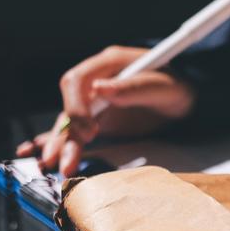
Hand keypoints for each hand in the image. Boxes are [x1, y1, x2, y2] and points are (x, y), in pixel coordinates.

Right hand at [16, 46, 196, 176]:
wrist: (183, 101)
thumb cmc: (176, 88)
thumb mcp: (163, 87)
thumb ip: (134, 87)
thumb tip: (101, 89)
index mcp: (108, 64)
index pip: (78, 80)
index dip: (77, 106)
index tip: (89, 130)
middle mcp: (96, 82)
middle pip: (69, 104)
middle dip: (63, 131)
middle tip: (63, 157)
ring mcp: (94, 102)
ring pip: (70, 123)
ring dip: (61, 144)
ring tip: (56, 166)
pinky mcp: (97, 121)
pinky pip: (74, 131)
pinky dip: (61, 143)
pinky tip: (45, 155)